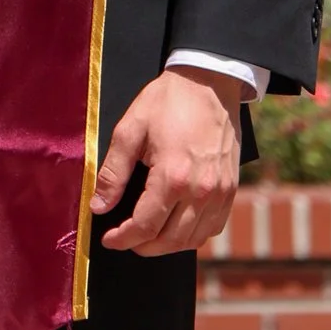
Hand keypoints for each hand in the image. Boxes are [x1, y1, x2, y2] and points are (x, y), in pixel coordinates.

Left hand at [92, 66, 239, 256]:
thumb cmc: (168, 102)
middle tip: (125, 239)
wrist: (209, 82)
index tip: (109, 238)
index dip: (123, 238)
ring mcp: (220, 192)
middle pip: (170, 240)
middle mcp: (201, 191)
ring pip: (193, 239)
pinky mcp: (231, 188)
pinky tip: (177, 228)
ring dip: (168, 245)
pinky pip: (214, 227)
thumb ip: (113, 173)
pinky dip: (194, 236)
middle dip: (142, 246)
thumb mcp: (130, 130)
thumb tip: (99, 206)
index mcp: (173, 177)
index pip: (145, 225)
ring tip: (148, 237)